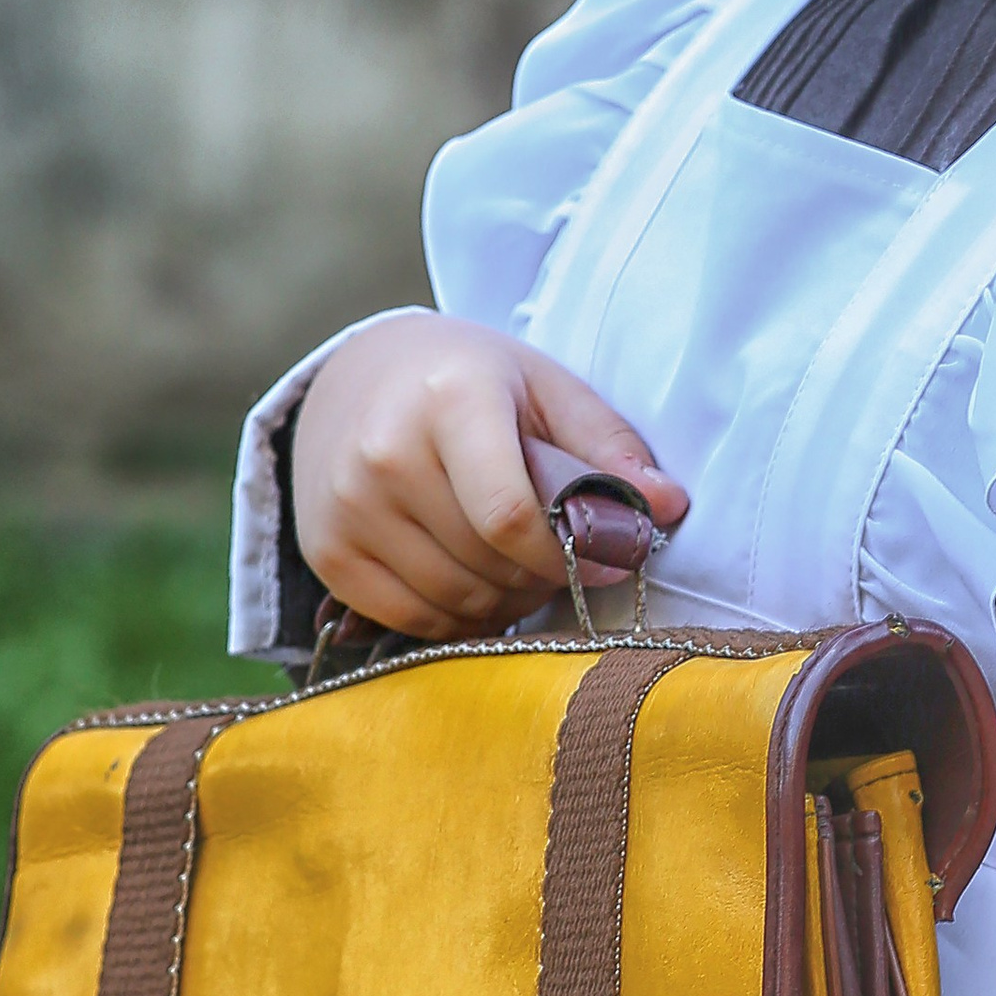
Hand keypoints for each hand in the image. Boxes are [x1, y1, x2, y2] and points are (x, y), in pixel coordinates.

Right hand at [291, 311, 688, 642]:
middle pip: (488, 566)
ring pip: (455, 602)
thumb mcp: (544, 388)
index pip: (510, 517)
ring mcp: (346, 507)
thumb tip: (668, 506)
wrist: (357, 375)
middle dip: (543, 575)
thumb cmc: (469, 381)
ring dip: (505, 602)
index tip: (608, 560)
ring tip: (517, 563)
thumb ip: (606, 445)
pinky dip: (457, 617)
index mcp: (449, 399)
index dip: (570, 555)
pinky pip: (412, 620)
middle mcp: (384, 455)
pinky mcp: (327, 552)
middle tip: (560, 555)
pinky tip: (473, 579)